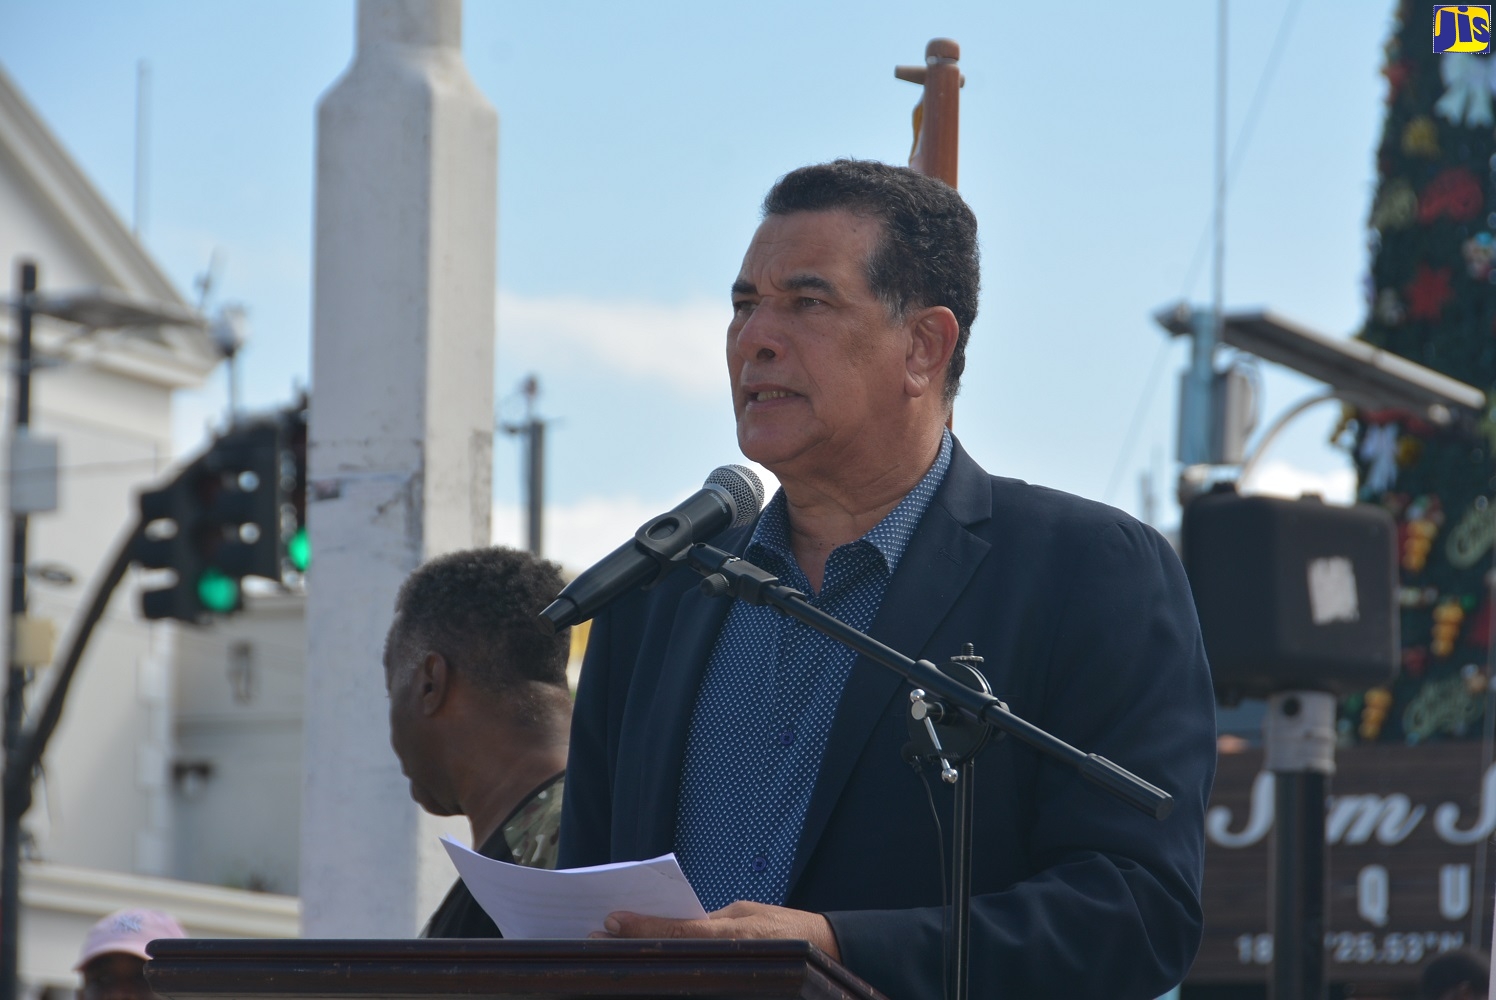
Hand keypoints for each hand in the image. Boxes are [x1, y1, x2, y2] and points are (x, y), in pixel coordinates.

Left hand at [593, 900, 840, 960]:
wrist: (824, 955)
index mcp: (731, 935)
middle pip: (669, 951)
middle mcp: (726, 957)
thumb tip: (672, 925)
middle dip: (632, 944)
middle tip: (595, 938)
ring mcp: (727, 973)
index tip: (610, 920)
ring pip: (675, 967)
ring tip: (609, 949)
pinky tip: (644, 963)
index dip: (642, 927)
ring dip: (643, 956)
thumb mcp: (745, 914)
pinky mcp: (729, 982)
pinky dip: (665, 967)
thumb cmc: (784, 929)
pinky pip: (691, 975)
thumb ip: (709, 921)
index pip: (677, 931)